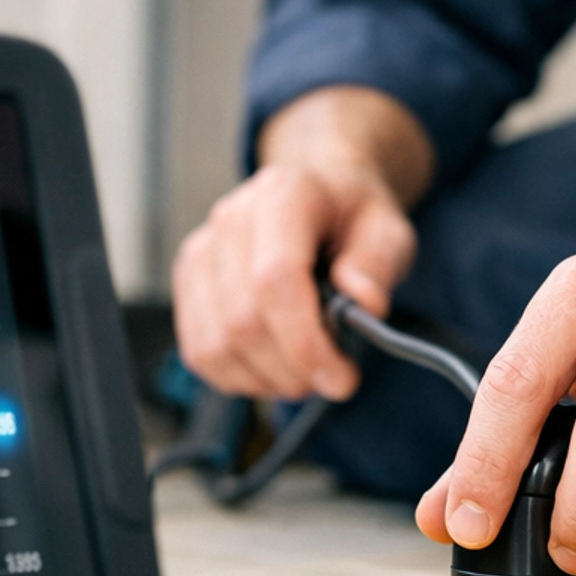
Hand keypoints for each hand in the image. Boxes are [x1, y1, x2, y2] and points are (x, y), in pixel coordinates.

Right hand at [172, 87, 432, 401]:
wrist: (319, 196)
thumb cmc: (351, 216)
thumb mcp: (387, 229)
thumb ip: (378, 263)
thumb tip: (364, 304)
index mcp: (283, 196)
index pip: (275, 278)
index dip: (304, 341)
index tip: (340, 377)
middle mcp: (231, 219)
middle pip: (242, 320)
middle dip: (291, 369)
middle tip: (333, 380)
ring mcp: (202, 250)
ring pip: (215, 344)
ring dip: (265, 379)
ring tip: (305, 374)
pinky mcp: (188, 280)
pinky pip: (199, 351)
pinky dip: (238, 377)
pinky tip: (273, 369)